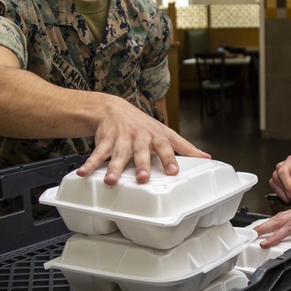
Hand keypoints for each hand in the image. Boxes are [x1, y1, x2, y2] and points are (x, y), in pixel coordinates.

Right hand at [75, 96, 209, 184]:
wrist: (112, 108)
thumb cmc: (143, 125)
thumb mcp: (165, 133)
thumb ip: (185, 147)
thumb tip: (207, 157)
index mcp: (155, 136)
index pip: (165, 146)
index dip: (170, 158)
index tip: (174, 171)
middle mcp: (138, 137)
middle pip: (140, 152)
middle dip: (140, 165)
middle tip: (142, 178)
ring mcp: (120, 139)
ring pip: (117, 155)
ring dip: (114, 168)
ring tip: (111, 181)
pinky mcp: (104, 141)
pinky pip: (96, 154)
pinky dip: (89, 165)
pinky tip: (83, 174)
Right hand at [268, 152, 290, 204]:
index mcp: (289, 162)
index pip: (283, 173)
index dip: (288, 185)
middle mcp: (279, 168)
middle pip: (281, 184)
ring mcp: (275, 175)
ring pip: (278, 190)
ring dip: (290, 197)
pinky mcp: (274, 182)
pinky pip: (277, 193)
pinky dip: (286, 197)